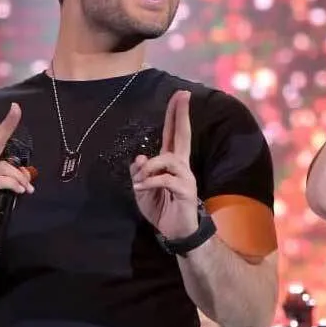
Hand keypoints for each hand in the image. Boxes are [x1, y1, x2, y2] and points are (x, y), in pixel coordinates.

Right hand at [0, 103, 34, 226]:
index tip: (16, 107)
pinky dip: (14, 187)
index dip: (6, 123)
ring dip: (21, 180)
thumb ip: (11, 175)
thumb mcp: (1, 185)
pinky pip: (3, 182)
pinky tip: (19, 193)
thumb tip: (27, 175)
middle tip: (17, 111)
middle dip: (7, 125)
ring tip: (26, 190)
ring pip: (6, 168)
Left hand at [131, 90, 199, 240]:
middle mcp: (181, 165)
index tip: (180, 95)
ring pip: (169, 159)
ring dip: (150, 166)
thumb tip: (139, 157)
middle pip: (183, 135)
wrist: (176, 232)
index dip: (176, 114)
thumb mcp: (142, 189)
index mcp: (171, 162)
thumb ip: (139, 172)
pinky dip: (151, 181)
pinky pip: (167, 179)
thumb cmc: (161, 208)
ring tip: (140, 180)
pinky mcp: (186, 191)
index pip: (173, 133)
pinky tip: (142, 188)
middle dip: (181, 114)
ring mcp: (185, 177)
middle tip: (183, 95)